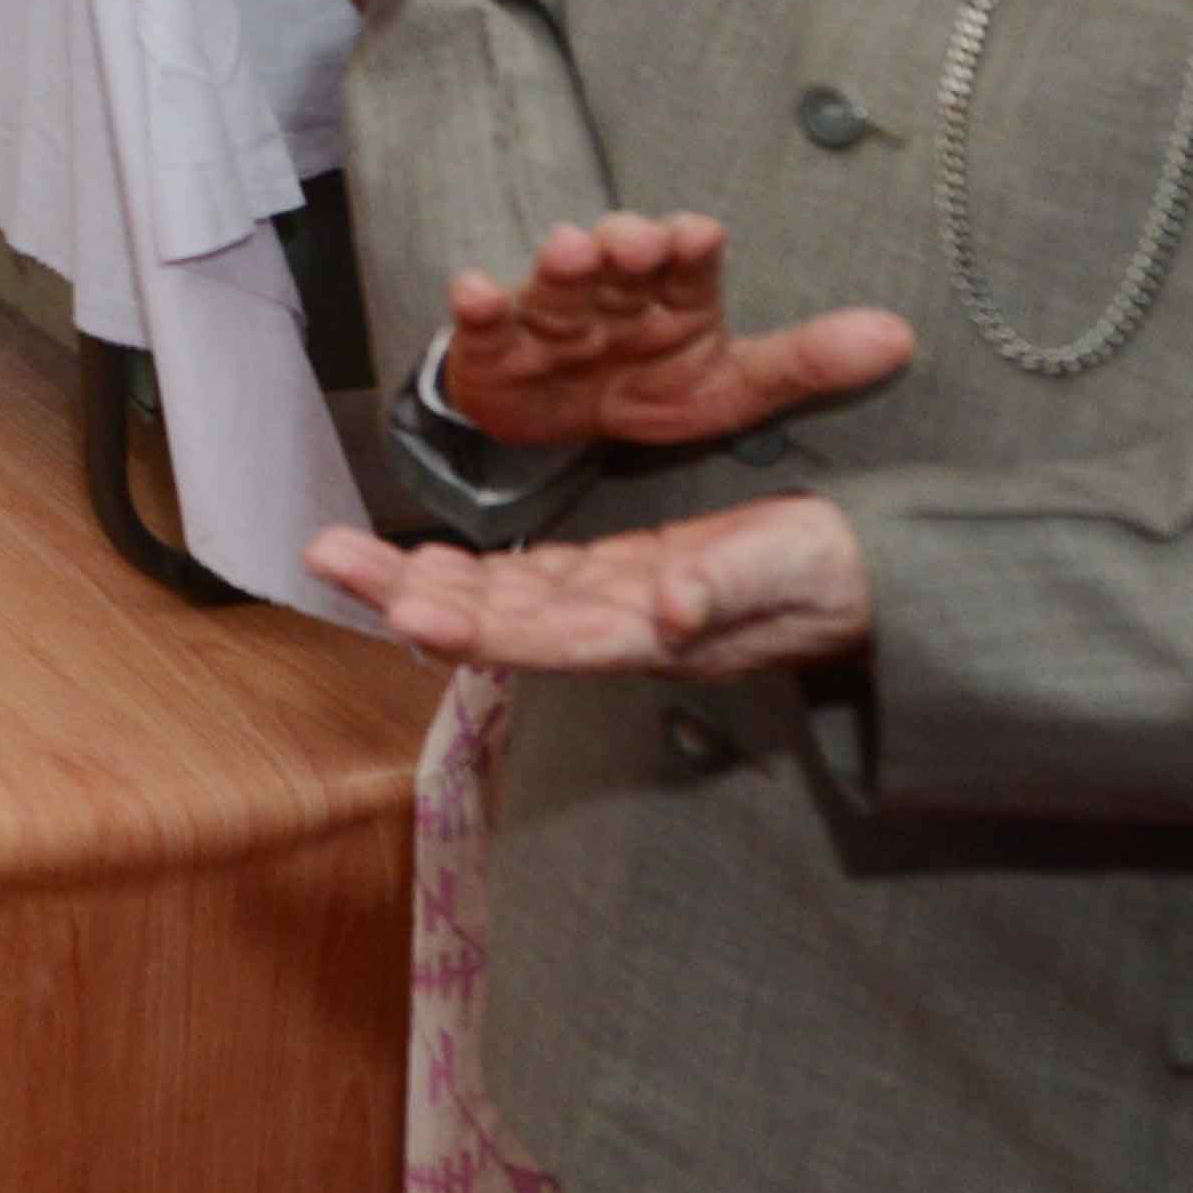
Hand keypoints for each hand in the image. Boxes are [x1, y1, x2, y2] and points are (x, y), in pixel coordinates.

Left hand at [307, 497, 872, 678]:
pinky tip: (419, 561)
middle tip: (322, 559)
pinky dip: (468, 570)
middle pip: (493, 618)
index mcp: (646, 634)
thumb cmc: (834, 576)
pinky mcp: (614, 579)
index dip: (474, 626)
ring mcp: (608, 607)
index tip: (407, 612)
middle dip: (408, 593)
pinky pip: (524, 580)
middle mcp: (612, 628)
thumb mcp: (788, 570)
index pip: (542, 636)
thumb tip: (665, 608)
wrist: (870, 584)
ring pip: (495, 598)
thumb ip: (725, 589)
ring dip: (417, 580)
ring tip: (339, 556)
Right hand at [424, 210, 913, 458]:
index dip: (691, 248)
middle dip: (626, 243)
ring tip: (569, 250)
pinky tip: (472, 292)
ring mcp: (550, 312)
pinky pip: (481, 319)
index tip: (699, 236)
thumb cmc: (646, 387)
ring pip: (555, 280)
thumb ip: (808, 363)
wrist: (552, 423)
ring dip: (560, 261)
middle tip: (635, 241)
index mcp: (675, 296)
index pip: (690, 263)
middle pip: (620, 259)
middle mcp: (614, 291)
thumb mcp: (730, 388)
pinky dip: (472, 304)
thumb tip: (903, 336)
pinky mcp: (494, 340)